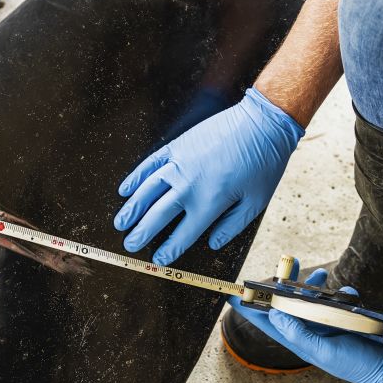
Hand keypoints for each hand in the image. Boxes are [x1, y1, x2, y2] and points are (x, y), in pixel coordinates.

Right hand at [114, 88, 302, 264]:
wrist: (261, 123)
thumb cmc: (263, 164)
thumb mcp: (255, 202)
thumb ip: (232, 226)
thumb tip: (212, 244)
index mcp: (209, 203)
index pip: (182, 235)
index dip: (169, 250)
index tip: (158, 260)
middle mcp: (188, 186)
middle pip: (157, 215)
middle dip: (141, 233)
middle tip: (129, 245)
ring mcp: (179, 164)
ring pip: (147, 191)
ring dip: (132, 209)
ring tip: (120, 223)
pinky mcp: (177, 147)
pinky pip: (150, 164)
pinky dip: (136, 177)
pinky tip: (125, 189)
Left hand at [227, 266, 382, 382]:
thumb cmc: (357, 365)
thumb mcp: (323, 353)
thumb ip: (298, 333)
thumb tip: (274, 313)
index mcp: (299, 341)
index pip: (268, 322)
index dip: (250, 308)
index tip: (233, 294)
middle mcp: (309, 331)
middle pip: (287, 305)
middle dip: (283, 286)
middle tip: (284, 267)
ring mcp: (326, 324)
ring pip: (310, 299)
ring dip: (313, 286)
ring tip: (319, 274)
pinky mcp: (343, 319)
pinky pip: (334, 300)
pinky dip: (339, 294)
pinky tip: (348, 293)